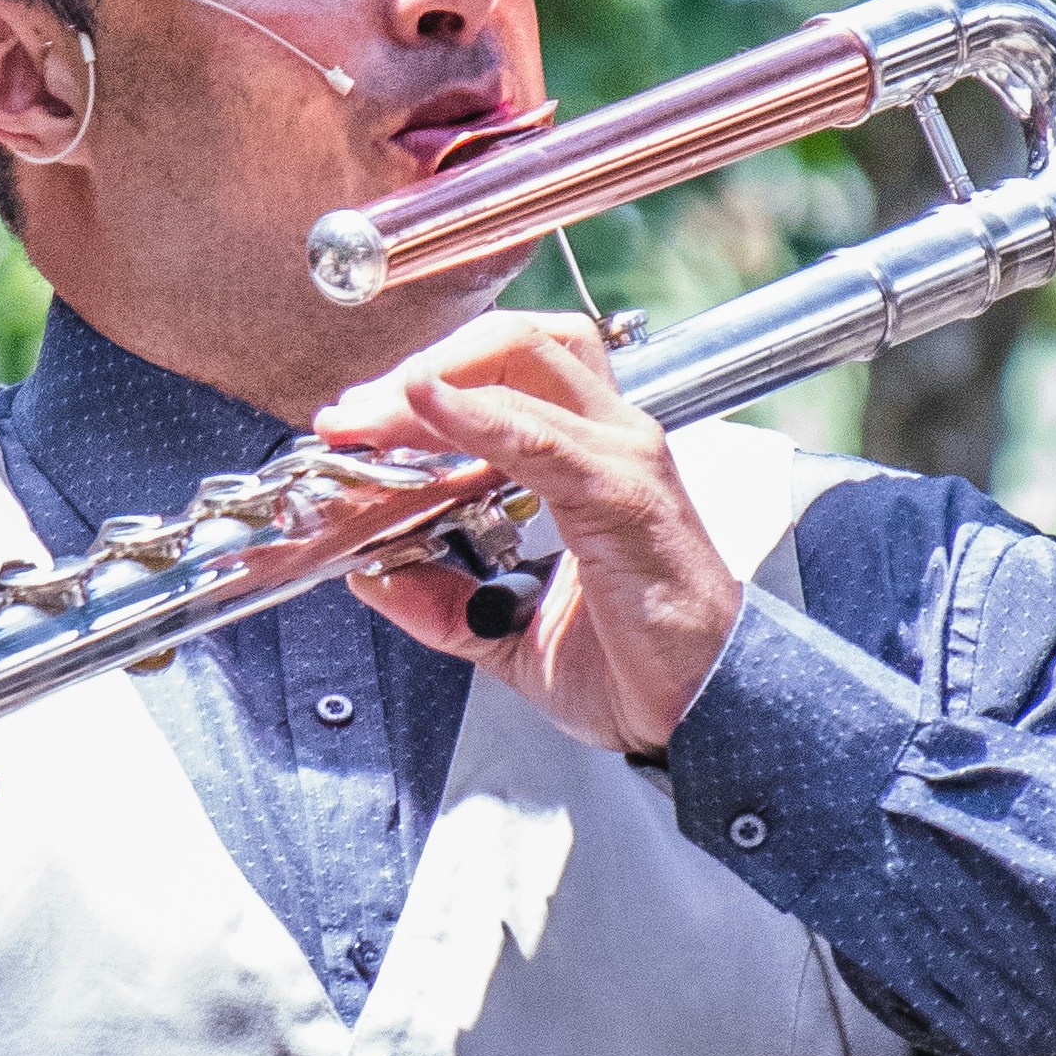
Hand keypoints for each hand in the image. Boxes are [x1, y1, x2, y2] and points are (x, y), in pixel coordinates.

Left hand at [318, 312, 742, 755]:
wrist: (705, 712)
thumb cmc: (637, 665)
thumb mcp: (505, 633)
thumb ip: (439, 601)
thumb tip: (372, 576)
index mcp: (586, 458)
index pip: (502, 374)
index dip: (422, 382)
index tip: (353, 421)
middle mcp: (609, 440)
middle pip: (513, 343)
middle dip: (422, 362)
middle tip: (351, 416)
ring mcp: (621, 459)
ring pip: (525, 361)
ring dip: (434, 381)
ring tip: (369, 415)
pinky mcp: (624, 496)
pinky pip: (541, 436)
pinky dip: (476, 415)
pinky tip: (425, 406)